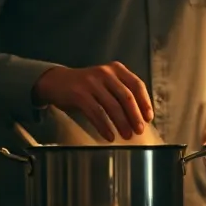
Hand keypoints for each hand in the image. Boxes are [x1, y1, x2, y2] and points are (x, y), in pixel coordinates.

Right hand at [33, 63, 152, 141]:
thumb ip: (121, 93)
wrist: (57, 81)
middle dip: (135, 116)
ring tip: (126, 135)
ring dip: (122, 123)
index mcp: (116, 69)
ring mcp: (91, 82)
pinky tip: (109, 136)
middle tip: (139, 130)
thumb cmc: (86, 86)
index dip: (145, 102)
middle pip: (126, 97)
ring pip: (112, 106)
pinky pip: (96, 113)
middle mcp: (105, 73)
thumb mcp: (106, 82)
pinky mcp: (79, 94)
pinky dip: (104, 126)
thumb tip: (140, 116)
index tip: (148, 117)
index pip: (137, 85)